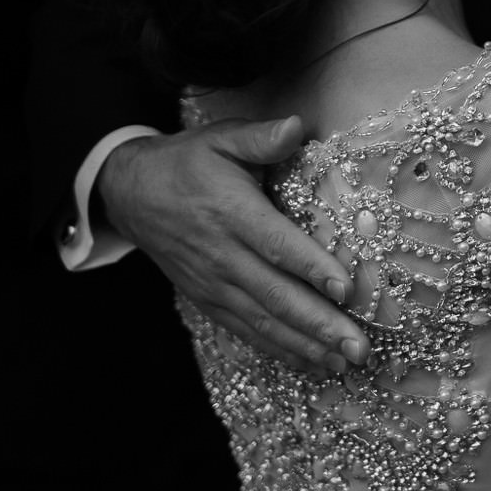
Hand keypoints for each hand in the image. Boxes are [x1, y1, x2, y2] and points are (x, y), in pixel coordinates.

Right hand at [97, 116, 367, 372]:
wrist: (131, 193)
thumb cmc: (187, 163)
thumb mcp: (221, 138)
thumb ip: (260, 137)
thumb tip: (296, 125)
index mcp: (231, 213)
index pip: (276, 244)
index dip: (311, 267)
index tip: (345, 288)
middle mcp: (223, 255)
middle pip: (276, 295)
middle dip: (319, 324)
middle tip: (359, 347)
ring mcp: (214, 284)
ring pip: (264, 321)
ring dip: (306, 345)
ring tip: (344, 364)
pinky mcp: (209, 300)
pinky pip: (246, 330)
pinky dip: (280, 350)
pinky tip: (312, 362)